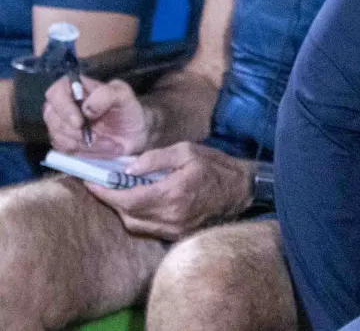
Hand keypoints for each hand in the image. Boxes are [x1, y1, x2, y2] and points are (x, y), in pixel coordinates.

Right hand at [43, 76, 147, 155]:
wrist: (133, 134)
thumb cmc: (127, 110)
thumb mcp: (124, 96)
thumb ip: (107, 95)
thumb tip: (86, 107)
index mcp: (76, 87)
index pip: (56, 93)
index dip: (64, 109)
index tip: (80, 123)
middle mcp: (63, 104)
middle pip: (52, 117)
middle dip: (76, 132)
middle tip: (98, 137)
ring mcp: (61, 123)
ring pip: (57, 135)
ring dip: (83, 143)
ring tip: (107, 142)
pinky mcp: (63, 141)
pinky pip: (62, 148)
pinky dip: (82, 151)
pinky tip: (100, 147)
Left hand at [85, 142, 254, 239]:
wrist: (242, 190)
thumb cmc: (215, 167)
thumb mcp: (187, 151)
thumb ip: (155, 159)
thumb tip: (127, 169)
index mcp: (173, 193)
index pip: (128, 199)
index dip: (105, 192)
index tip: (90, 181)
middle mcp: (172, 217)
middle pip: (127, 214)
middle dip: (112, 200)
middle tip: (102, 184)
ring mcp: (176, 230)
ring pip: (135, 225)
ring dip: (124, 209)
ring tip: (121, 192)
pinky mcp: (178, 235)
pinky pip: (149, 229)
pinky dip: (138, 217)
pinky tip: (140, 203)